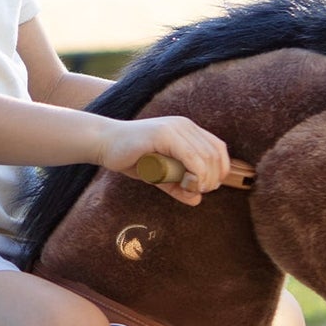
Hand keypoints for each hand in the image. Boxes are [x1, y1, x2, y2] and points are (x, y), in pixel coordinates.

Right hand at [99, 117, 230, 205]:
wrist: (104, 144)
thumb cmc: (131, 158)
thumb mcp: (160, 175)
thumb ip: (177, 185)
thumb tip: (197, 200)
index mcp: (187, 130)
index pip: (218, 148)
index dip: (221, 169)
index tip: (209, 186)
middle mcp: (184, 125)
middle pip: (214, 154)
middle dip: (212, 177)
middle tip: (200, 191)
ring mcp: (175, 128)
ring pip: (205, 156)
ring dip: (204, 178)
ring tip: (192, 189)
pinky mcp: (163, 134)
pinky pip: (190, 156)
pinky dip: (195, 173)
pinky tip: (188, 183)